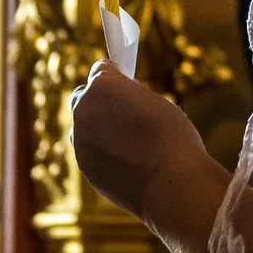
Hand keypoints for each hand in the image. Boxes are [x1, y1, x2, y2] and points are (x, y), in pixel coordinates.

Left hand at [69, 61, 205, 221]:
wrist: (170, 182)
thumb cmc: (172, 138)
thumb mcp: (157, 103)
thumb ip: (133, 98)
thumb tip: (124, 102)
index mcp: (103, 85)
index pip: (101, 69)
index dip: (115, 76)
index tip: (125, 83)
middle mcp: (84, 109)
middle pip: (84, 97)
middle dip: (99, 101)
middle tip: (125, 111)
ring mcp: (80, 139)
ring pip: (84, 128)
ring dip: (99, 129)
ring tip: (130, 142)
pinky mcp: (84, 166)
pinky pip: (91, 153)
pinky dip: (103, 154)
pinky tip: (129, 162)